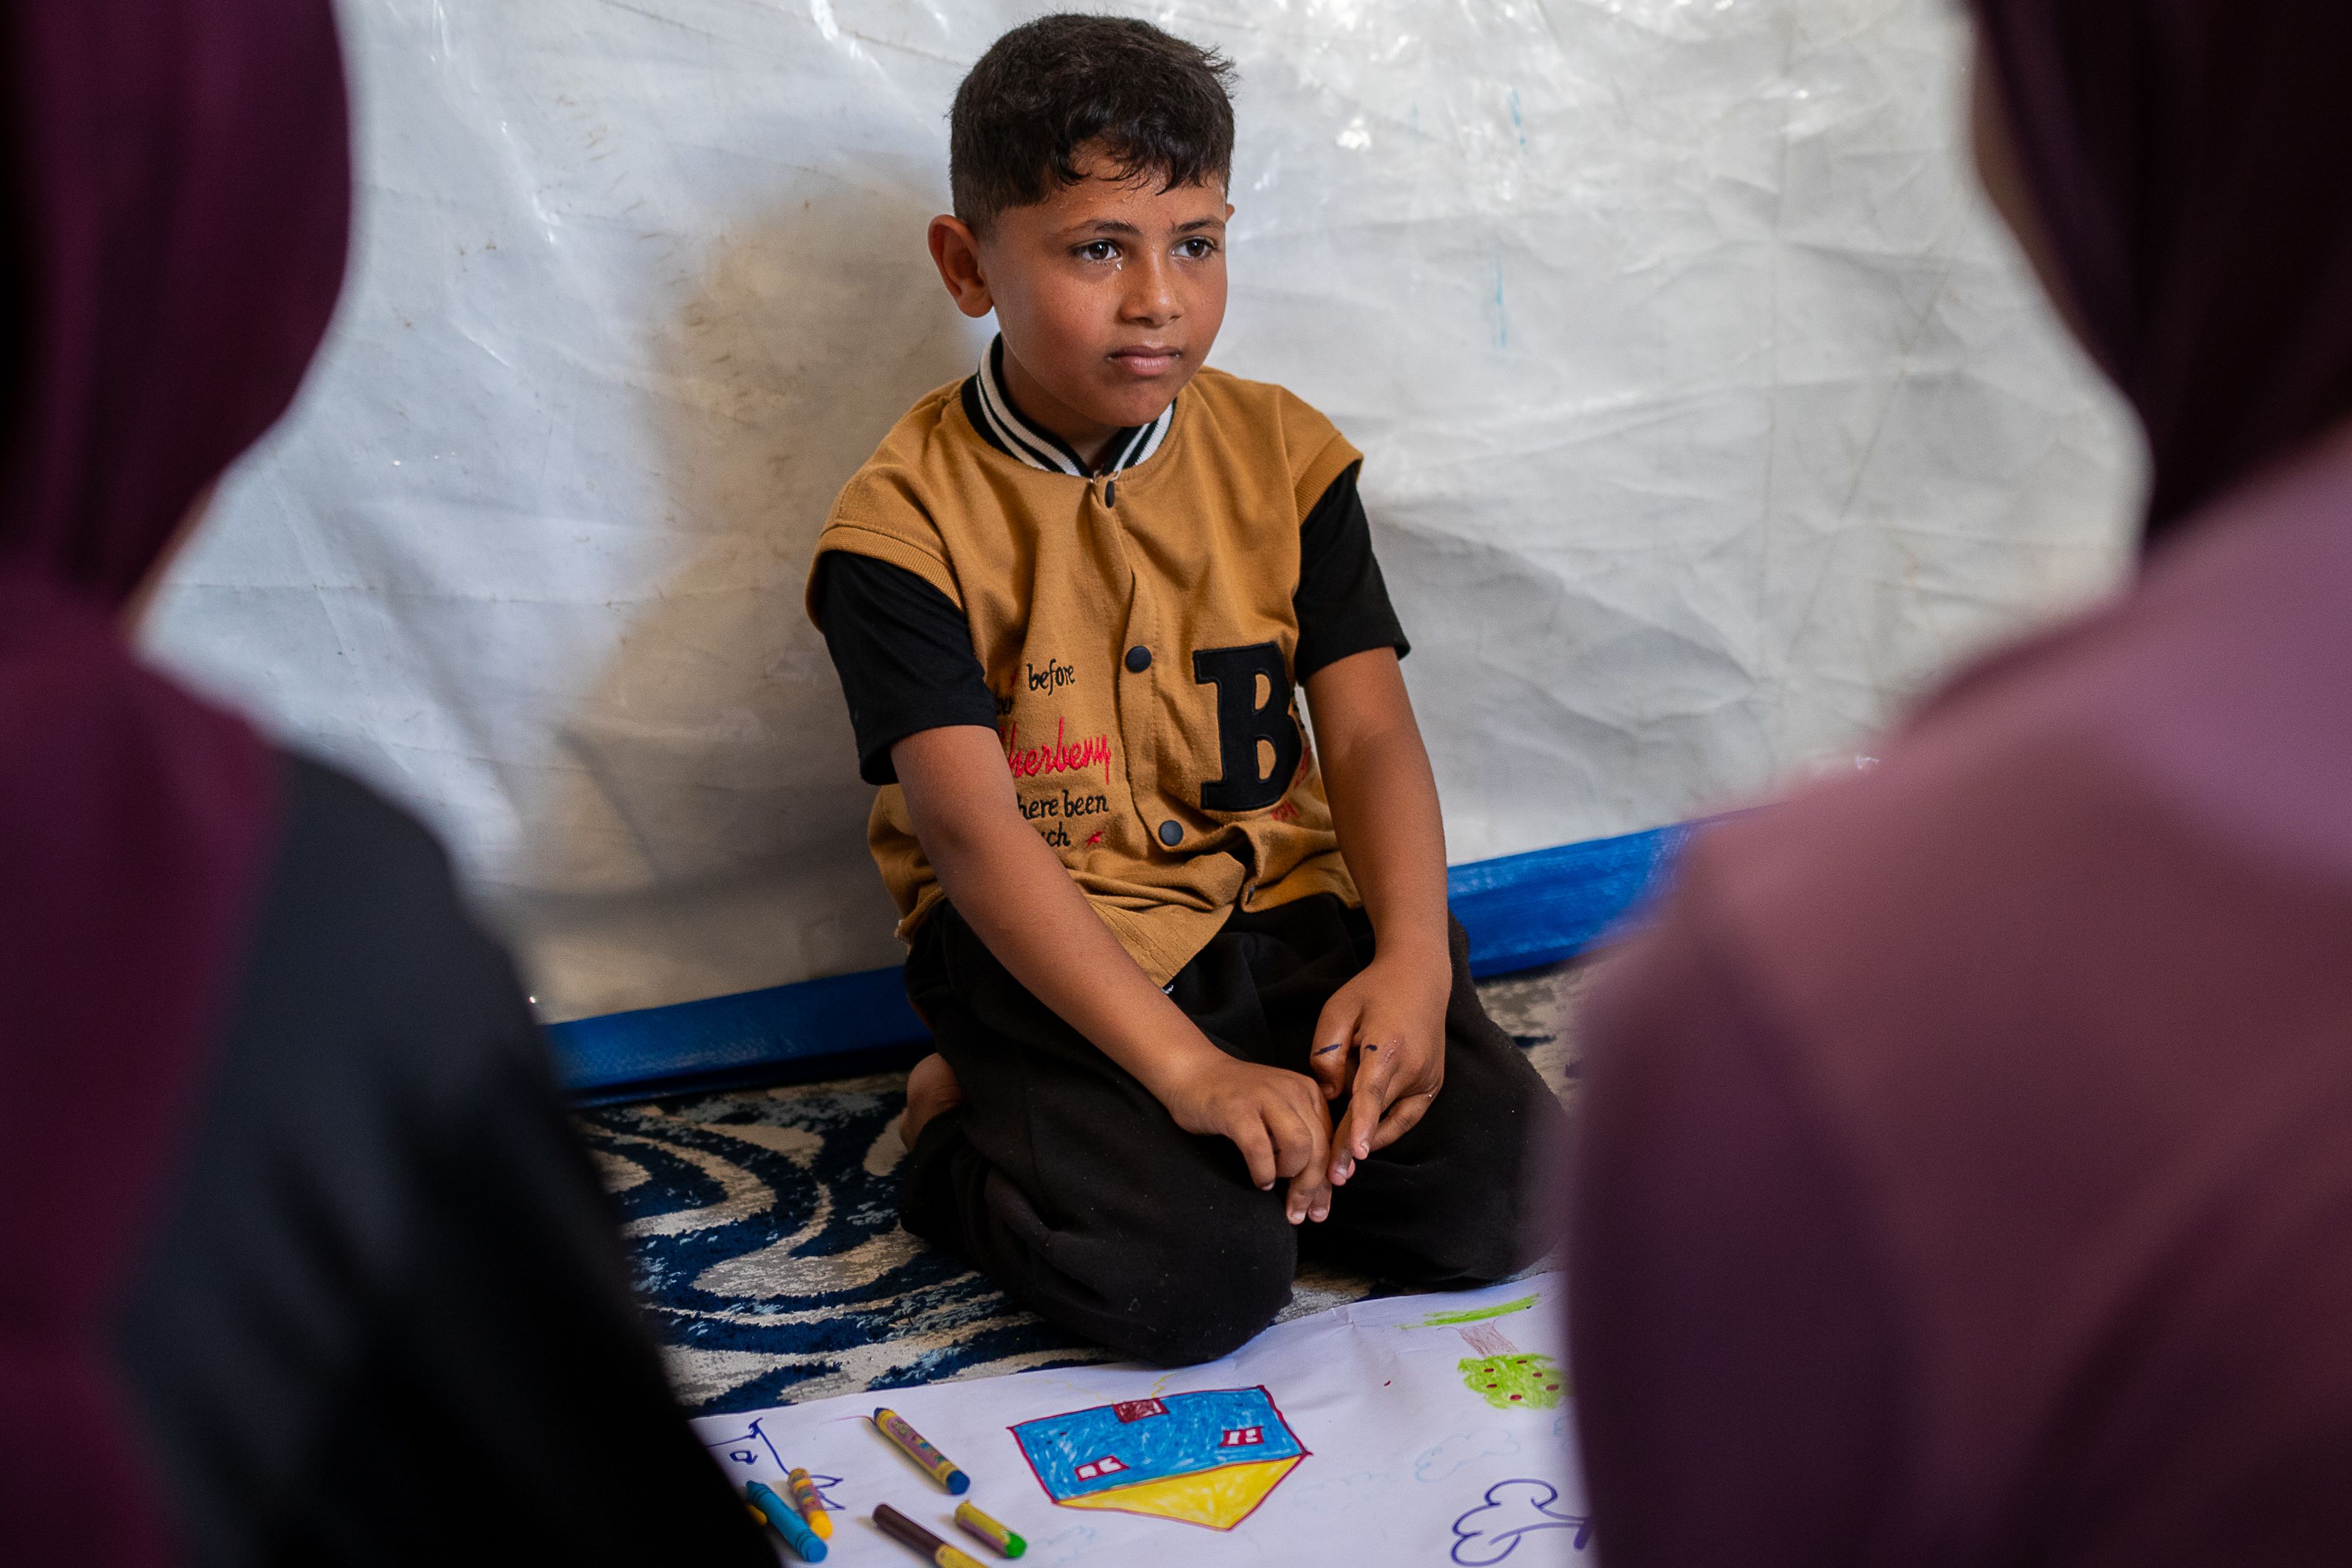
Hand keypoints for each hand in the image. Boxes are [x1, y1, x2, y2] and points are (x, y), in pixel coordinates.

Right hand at [1150, 1046, 1335, 1224]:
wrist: (1194, 1072)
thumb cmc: (1238, 1102)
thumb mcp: (1280, 1114)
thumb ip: (1306, 1138)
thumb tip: (1336, 1180)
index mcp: (1308, 1093)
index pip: (1331, 1143)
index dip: (1328, 1182)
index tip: (1320, 1210)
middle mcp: (1293, 1091)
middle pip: (1319, 1148)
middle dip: (1312, 1188)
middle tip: (1297, 1213)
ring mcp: (1265, 1097)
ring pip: (1298, 1146)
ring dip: (1290, 1175)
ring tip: (1274, 1182)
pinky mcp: (1237, 1108)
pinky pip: (1260, 1148)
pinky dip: (1263, 1171)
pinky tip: (1260, 1180)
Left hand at [1308, 952, 1448, 1184]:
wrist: (1419, 976)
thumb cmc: (1372, 992)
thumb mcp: (1337, 1012)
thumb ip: (1327, 1056)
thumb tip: (1330, 1096)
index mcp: (1387, 1047)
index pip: (1371, 1096)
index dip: (1361, 1127)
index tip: (1355, 1155)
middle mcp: (1414, 1067)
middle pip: (1378, 1115)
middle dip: (1354, 1144)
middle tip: (1332, 1176)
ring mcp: (1429, 1078)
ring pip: (1394, 1121)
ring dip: (1371, 1141)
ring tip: (1344, 1165)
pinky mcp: (1434, 1084)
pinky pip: (1408, 1115)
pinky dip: (1388, 1128)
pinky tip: (1367, 1139)